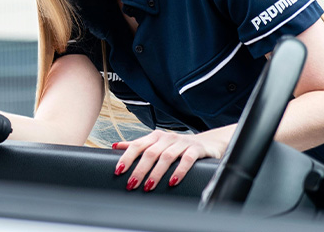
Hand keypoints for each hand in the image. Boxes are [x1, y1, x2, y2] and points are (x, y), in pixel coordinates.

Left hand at [111, 129, 228, 191]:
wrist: (208, 143)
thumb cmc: (178, 146)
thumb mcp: (157, 144)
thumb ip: (138, 145)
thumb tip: (115, 146)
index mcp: (155, 136)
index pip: (137, 145)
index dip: (127, 157)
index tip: (118, 171)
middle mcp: (167, 138)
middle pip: (150, 153)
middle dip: (139, 170)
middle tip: (131, 184)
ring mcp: (182, 142)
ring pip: (166, 157)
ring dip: (156, 173)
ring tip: (148, 186)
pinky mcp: (196, 149)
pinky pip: (187, 160)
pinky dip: (179, 171)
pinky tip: (172, 182)